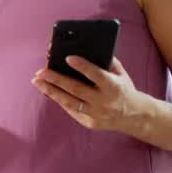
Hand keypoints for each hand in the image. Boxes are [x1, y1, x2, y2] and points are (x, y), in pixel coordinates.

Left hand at [32, 57, 148, 131]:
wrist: (134, 115)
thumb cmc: (123, 89)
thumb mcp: (121, 74)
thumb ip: (107, 62)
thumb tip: (86, 50)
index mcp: (114, 87)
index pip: (96, 75)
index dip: (82, 66)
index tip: (67, 57)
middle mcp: (104, 101)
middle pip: (77, 89)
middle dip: (57, 79)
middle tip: (41, 71)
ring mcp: (96, 114)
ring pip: (69, 102)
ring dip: (51, 91)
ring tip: (37, 81)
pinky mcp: (89, 122)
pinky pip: (71, 110)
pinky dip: (59, 99)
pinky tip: (48, 91)